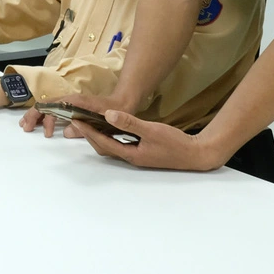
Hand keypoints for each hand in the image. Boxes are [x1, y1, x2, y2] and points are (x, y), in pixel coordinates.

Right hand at [18, 91, 118, 137]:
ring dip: (37, 115)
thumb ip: (83, 127)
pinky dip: (45, 115)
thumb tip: (65, 132)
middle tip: (25, 128)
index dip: (45, 119)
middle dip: (33, 116)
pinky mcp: (72, 106)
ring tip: (27, 124)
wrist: (122, 103)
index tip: (47, 134)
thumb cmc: (112, 111)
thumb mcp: (99, 121)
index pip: (51, 106)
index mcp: (73, 101)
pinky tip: (41, 122)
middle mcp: (69, 99)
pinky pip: (54, 108)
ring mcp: (70, 102)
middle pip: (45, 104)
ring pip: (48, 106)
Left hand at [73, 111, 223, 171]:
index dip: (89, 132)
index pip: (103, 143)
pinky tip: (112, 129)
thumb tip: (108, 115)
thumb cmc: (175, 143)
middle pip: (104, 148)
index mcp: (131, 154)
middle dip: (90, 136)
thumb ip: (130, 123)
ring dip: (99, 138)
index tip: (77, 122)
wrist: (196, 154)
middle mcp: (131, 158)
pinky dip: (111, 138)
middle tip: (79, 123)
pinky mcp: (143, 153)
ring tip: (90, 125)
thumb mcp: (152, 130)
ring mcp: (137, 157)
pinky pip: (121, 146)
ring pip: (112, 148)